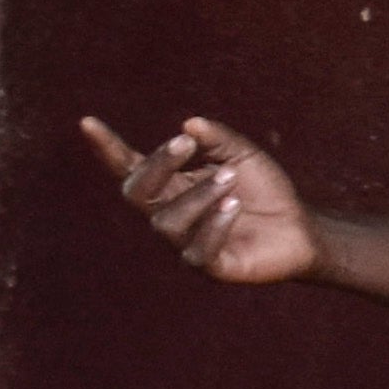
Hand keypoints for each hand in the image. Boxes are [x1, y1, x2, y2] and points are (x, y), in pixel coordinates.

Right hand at [83, 115, 321, 284]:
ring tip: (230, 177)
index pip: (130, 168)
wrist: (301, 229)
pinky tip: (233, 207)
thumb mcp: (244, 156)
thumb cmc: (265, 191)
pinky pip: (197, 251)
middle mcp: (168, 215)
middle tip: (186, 143)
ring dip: (198, 194)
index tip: (88, 122)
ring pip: (168, 222)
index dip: (108, 148)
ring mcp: (185, 243)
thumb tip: (190, 124)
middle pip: (137, 193)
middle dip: (156, 166)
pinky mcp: (210, 266)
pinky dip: (213, 226)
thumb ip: (218, 139)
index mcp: (170, 187)